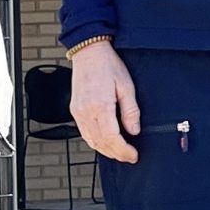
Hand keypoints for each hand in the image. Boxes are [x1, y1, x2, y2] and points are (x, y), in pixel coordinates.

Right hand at [67, 40, 141, 162]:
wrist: (89, 52)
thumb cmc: (107, 65)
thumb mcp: (126, 86)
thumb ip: (130, 111)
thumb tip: (134, 130)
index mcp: (100, 106)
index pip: (112, 138)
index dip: (123, 151)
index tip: (133, 155)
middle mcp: (86, 111)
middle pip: (101, 143)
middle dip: (116, 154)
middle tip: (129, 157)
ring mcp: (78, 112)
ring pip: (91, 141)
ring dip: (105, 150)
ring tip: (119, 152)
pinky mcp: (75, 110)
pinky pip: (84, 133)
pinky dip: (95, 142)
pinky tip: (105, 142)